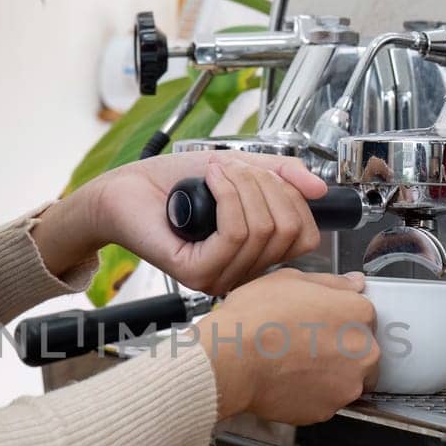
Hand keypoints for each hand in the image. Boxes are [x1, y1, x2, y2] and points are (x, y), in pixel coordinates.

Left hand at [43, 152, 328, 294]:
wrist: (126, 190)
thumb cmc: (174, 184)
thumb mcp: (241, 170)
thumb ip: (281, 176)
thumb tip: (319, 189)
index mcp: (256, 254)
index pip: (305, 238)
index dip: (294, 199)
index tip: (267, 174)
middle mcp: (241, 272)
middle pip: (288, 233)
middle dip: (267, 186)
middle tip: (236, 169)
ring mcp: (219, 276)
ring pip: (262, 231)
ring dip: (243, 186)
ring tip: (217, 172)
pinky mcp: (196, 272)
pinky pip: (234, 233)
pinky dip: (227, 196)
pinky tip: (209, 182)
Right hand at [198, 269, 378, 424]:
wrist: (232, 360)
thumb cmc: (255, 318)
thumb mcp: (291, 280)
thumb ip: (331, 282)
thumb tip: (354, 282)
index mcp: (358, 313)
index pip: (364, 316)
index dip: (339, 319)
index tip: (322, 324)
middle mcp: (363, 351)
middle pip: (362, 351)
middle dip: (340, 350)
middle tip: (306, 345)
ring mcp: (347, 385)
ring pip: (346, 380)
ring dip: (329, 375)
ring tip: (294, 365)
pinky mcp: (328, 410)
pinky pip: (325, 401)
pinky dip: (311, 394)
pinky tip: (288, 381)